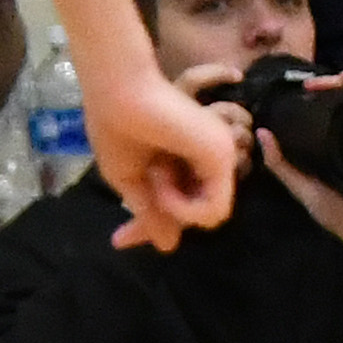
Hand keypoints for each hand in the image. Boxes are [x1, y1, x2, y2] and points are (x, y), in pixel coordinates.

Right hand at [88, 65, 242, 251]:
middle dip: (161, 220)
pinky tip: (161, 181)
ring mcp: (221, 155)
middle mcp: (208, 158)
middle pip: (198, 209)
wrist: (120, 95)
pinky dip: (183, 207)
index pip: (185, 201)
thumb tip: (169, 247)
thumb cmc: (118, 128)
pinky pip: (213, 210)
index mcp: (187, 160)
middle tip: (123, 235)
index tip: (120, 239)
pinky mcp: (225, 156)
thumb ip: (152, 212)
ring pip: (207, 214)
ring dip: (172, 205)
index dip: (157, 221)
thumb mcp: (130, 180)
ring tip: (154, 174)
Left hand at [252, 80, 342, 282]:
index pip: (314, 115)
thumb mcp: (304, 191)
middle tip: (312, 84)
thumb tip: (261, 134)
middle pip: (336, 103)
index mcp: (323, 147)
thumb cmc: (338, 214)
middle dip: (325, 87)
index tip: (297, 88)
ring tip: (335, 79)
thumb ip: (281, 167)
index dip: (306, 99)